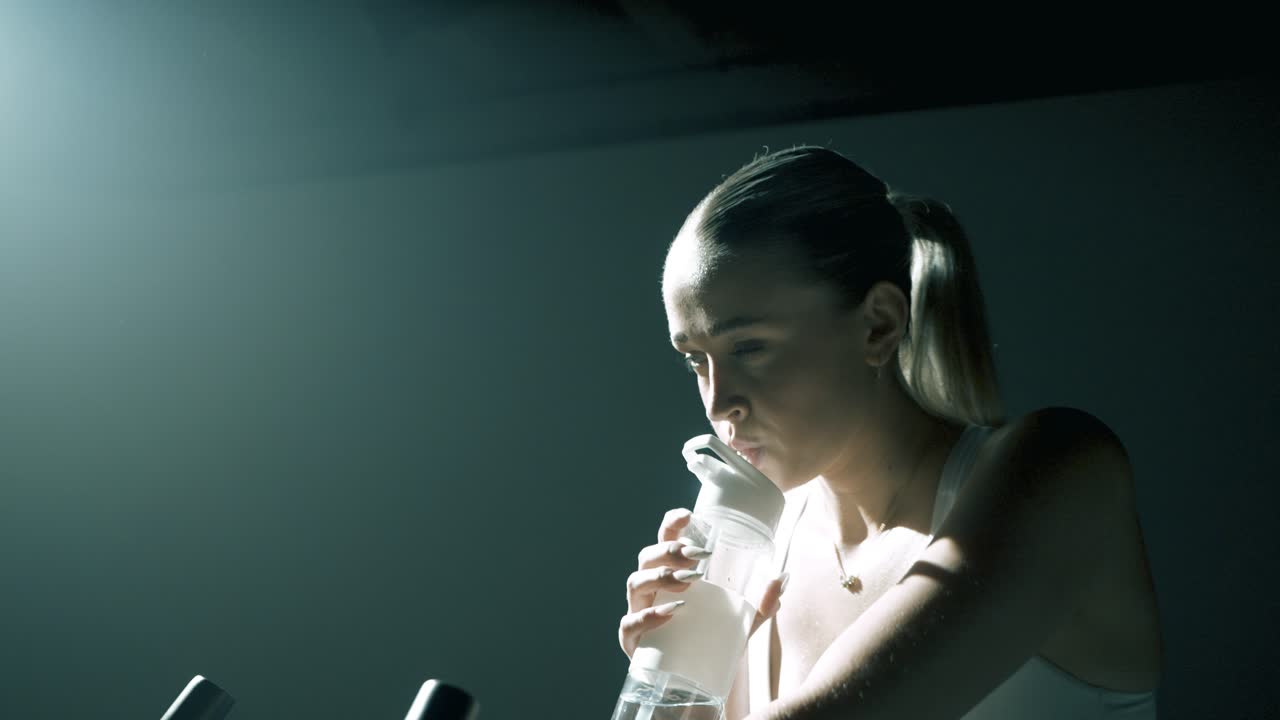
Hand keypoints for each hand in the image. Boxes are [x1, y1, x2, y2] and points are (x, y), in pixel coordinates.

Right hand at [618, 508, 788, 657]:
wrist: (697, 681)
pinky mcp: (633, 640)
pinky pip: (629, 623)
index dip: (671, 523)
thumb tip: (781, 578)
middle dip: (670, 551)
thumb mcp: (744, 620)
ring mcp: (638, 612)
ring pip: (635, 582)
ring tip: (688, 581)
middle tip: (698, 556)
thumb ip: (763, 601)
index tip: (688, 515)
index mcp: (671, 572)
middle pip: (647, 556)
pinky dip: (648, 616)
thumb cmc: (713, 639)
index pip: (664, 539)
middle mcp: (650, 588)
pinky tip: (671, 612)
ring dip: (660, 576)